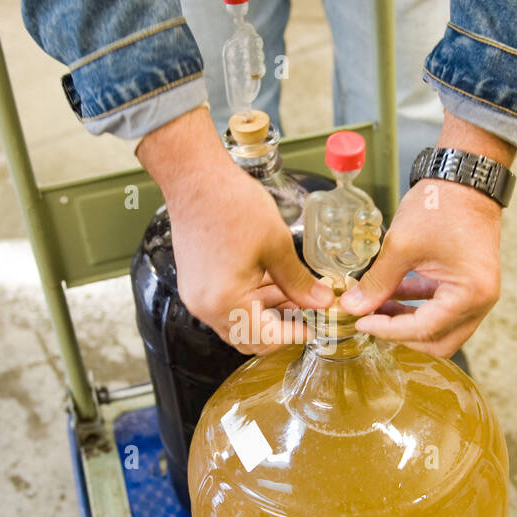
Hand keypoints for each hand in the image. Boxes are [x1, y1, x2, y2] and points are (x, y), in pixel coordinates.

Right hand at [135, 107, 331, 352]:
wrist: (196, 178)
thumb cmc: (230, 204)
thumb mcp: (276, 245)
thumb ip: (299, 281)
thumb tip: (320, 302)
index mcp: (225, 301)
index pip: (267, 339)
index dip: (296, 334)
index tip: (316, 325)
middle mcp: (206, 306)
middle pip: (249, 337)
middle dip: (281, 328)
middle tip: (308, 312)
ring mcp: (198, 296)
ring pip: (239, 322)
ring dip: (267, 313)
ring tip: (296, 292)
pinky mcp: (197, 283)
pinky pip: (226, 305)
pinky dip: (251, 300)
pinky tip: (272, 282)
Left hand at [338, 114, 512, 355]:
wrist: (466, 177)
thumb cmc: (441, 204)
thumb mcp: (401, 245)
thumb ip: (376, 282)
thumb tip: (352, 307)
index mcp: (470, 294)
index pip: (424, 330)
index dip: (387, 331)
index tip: (359, 322)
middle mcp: (481, 301)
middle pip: (437, 341)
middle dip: (400, 335)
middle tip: (369, 321)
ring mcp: (478, 294)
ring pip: (439, 328)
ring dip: (407, 322)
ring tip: (374, 307)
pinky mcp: (469, 284)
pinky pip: (441, 308)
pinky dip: (417, 306)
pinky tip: (390, 295)